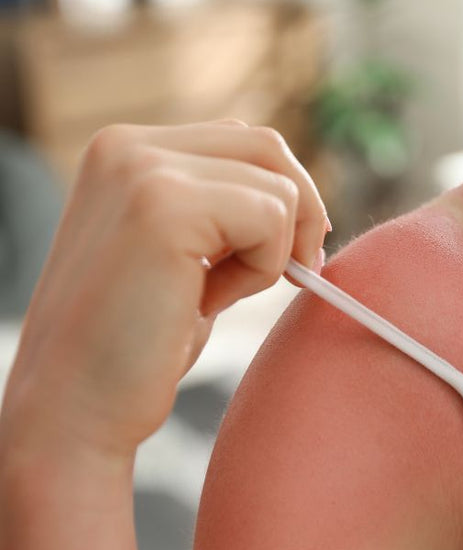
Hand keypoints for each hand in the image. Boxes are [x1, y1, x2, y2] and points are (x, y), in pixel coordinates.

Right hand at [2, 120, 329, 458]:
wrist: (74, 408)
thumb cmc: (136, 344)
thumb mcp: (183, 256)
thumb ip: (222, 212)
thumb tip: (301, 201)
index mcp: (125, 150)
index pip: (244, 141)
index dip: (285, 198)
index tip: (292, 255)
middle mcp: (127, 146)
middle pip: (268, 148)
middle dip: (301, 216)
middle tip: (298, 274)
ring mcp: (142, 169)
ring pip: (278, 187)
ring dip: (272, 253)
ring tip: (213, 298)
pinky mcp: (164, 205)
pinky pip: (271, 218)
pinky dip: (262, 270)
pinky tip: (205, 304)